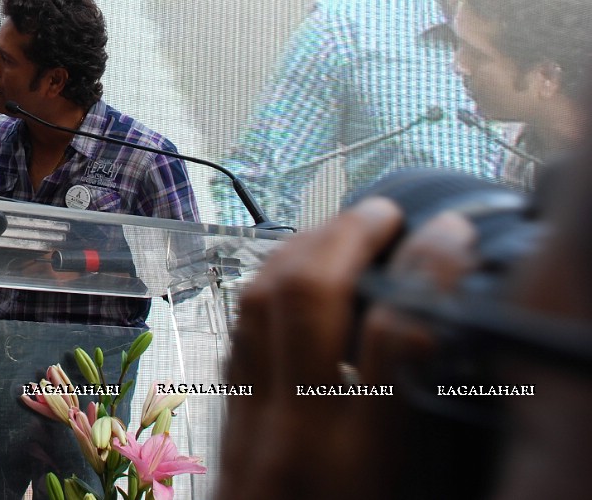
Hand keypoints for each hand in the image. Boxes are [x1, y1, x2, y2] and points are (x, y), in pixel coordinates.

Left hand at [218, 198, 477, 499]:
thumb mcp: (412, 494)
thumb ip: (430, 430)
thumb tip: (454, 356)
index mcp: (359, 459)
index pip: (393, 333)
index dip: (429, 268)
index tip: (455, 232)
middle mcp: (296, 430)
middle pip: (307, 295)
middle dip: (346, 236)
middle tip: (384, 211)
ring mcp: (250, 421)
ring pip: (257, 303)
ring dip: (298, 248)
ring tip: (339, 226)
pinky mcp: (226, 424)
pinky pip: (236, 332)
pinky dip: (265, 287)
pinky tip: (292, 274)